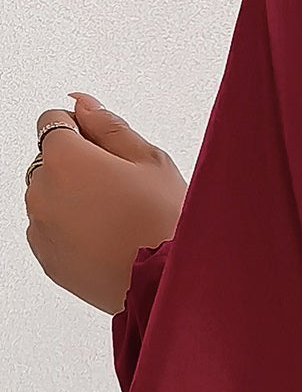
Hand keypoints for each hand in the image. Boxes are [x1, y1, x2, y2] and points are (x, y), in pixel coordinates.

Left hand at [24, 93, 185, 315]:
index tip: (106, 151)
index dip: (81, 130)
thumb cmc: (167, 225)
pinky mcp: (47, 259)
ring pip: (50, 199)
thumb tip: (83, 104)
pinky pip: (53, 233)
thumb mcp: (151, 162)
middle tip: (122, 192)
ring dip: (74, 202)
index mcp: (65, 157)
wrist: (169, 287)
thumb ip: (110, 126)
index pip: (52, 120)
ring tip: (117, 223)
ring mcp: (41, 227)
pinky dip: (72, 233)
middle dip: (77, 169)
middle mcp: (43, 190)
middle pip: (50, 162)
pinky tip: (107, 242)